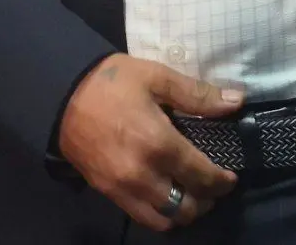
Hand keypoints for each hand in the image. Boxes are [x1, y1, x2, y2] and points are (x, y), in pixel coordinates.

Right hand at [57, 54, 241, 230]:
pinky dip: (159, 213)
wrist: (58, 91)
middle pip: (188, 207)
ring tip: (187, 194)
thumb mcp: (154, 76)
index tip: (229, 177)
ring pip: (165, 219)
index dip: (222, 181)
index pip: (203, 177)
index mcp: (159, 143)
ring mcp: (123, 187)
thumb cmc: (109, 81)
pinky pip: (141, 216)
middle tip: (210, 185)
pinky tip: (161, 195)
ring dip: (183, 212)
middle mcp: (143, 174)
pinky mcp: (106, 191)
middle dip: (206, 200)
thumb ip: (197, 94)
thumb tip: (237, 101)